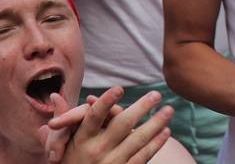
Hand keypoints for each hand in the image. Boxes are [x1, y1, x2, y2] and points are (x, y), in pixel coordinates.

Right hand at [55, 87, 172, 163]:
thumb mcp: (63, 143)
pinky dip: (156, 143)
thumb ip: (65, 118)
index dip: (106, 102)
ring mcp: (112, 162)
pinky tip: (166, 131)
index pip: (94, 116)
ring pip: (138, 139)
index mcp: (82, 139)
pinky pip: (143, 156)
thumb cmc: (70, 162)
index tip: (119, 88)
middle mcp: (97, 150)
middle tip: (157, 94)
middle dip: (142, 107)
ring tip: (169, 110)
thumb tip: (55, 95)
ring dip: (156, 123)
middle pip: (123, 124)